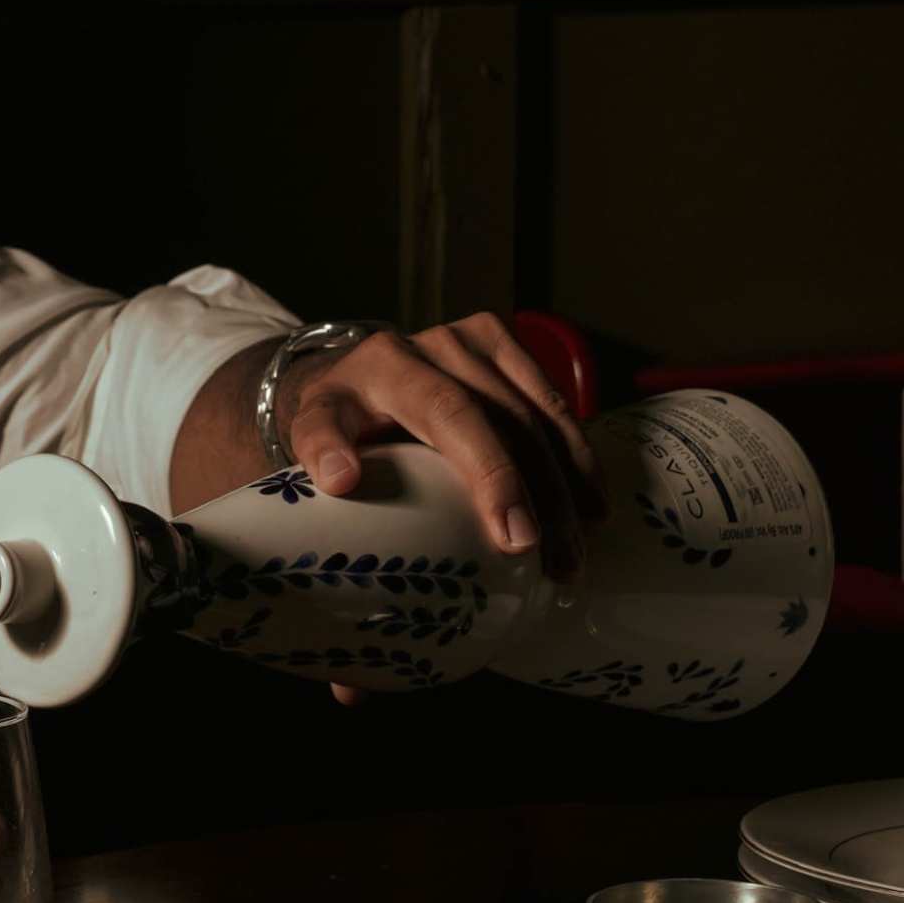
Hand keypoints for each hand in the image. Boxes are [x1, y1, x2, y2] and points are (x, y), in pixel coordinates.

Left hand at [279, 312, 602, 564]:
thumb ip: (320, 448)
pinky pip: (553, 404)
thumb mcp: (314, 428)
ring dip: (568, 485)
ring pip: (540, 416)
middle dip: (542, 497)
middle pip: (508, 421)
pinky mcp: (507, 347)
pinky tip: (590, 503)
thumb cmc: (340, 419)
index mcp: (391, 363)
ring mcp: (480, 340)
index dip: (493, 474)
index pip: (452, 413)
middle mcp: (441, 343)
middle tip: (558, 562)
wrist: (353, 375)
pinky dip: (575, 456)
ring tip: (577, 549)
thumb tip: (341, 479)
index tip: (516, 538)